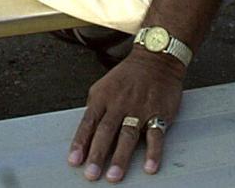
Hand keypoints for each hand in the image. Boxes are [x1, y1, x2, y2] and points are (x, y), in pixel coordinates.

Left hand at [67, 49, 183, 181]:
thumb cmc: (128, 75)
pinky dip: (153, 152)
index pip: (88, 122)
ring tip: (114, 176)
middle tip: (92, 174)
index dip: (81, 142)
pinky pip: (155, 135)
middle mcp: (119, 104)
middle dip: (97, 154)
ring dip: (120, 157)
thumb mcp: (104, 86)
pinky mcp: (159, 113)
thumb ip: (95, 108)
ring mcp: (139, 109)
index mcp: (103, 97)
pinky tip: (149, 166)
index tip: (75, 161)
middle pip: (106, 131)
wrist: (156, 59)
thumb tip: (85, 132)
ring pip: (127, 135)